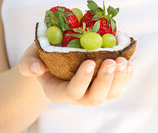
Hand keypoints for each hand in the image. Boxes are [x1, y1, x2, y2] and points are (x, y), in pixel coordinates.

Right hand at [18, 44, 133, 105]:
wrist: (50, 61)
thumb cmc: (39, 58)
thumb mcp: (29, 58)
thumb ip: (29, 64)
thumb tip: (37, 68)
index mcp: (57, 92)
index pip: (72, 91)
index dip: (82, 80)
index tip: (90, 62)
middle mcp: (76, 97)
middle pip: (93, 98)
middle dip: (104, 81)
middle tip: (111, 62)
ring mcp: (92, 93)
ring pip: (109, 94)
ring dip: (118, 79)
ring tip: (122, 61)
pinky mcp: (104, 87)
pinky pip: (117, 87)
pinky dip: (125, 76)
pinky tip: (128, 63)